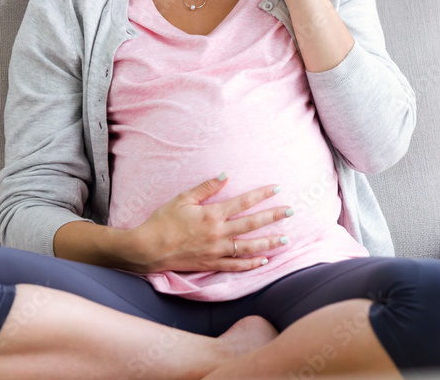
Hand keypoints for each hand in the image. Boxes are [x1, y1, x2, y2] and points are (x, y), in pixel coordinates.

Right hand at [131, 174, 292, 273]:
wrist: (148, 249)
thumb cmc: (163, 221)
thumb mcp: (182, 199)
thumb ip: (206, 187)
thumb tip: (225, 175)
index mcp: (212, 215)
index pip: (243, 202)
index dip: (261, 194)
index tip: (276, 188)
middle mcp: (218, 234)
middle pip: (252, 224)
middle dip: (274, 216)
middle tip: (291, 211)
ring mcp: (216, 251)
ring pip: (249, 247)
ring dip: (269, 242)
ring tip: (285, 239)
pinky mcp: (211, 264)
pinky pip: (236, 266)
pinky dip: (251, 264)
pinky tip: (265, 260)